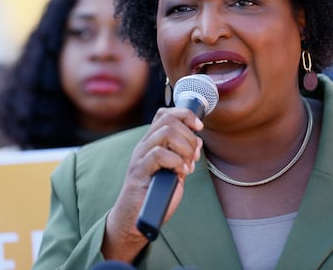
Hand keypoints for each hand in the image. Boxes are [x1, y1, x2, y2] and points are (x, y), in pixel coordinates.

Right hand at [102, 107, 203, 261]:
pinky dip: (176, 162)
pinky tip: (180, 174)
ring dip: (185, 149)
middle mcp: (144, 145)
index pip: (165, 113)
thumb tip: (198, 140)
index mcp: (151, 142)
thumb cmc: (155, 195)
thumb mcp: (174, 169)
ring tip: (186, 167)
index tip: (198, 127)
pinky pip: (159, 154)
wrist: (134, 219)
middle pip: (168, 119)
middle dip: (189, 135)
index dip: (185, 115)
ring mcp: (140, 157)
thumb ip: (183, 154)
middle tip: (193, 156)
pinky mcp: (139, 172)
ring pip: (166, 133)